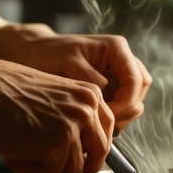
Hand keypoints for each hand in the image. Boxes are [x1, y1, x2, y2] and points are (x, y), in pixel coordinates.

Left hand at [0, 24, 151, 128]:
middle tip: (106, 123)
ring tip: (100, 124)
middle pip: (140, 89)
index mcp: (116, 48)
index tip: (110, 115)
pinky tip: (95, 122)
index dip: (127, 101)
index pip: (136, 79)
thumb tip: (108, 93)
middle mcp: (121, 60)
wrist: (33, 55)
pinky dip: (113, 115)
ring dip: (122, 114)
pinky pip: (120, 104)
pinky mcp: (108, 87)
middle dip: (127, 109)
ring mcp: (116, 74)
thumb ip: (90, 78)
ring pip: (133, 99)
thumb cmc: (48, 54)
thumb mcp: (68, 63)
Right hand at [0, 50, 115, 172]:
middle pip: (98, 156)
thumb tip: (85, 154)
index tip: (79, 157)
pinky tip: (20, 159)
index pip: (107, 133)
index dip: (91, 150)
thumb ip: (75, 118)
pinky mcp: (57, 147)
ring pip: (75, 170)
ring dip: (51, 170)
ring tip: (28, 157)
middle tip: (55, 166)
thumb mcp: (57, 96)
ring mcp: (74, 128)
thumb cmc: (11, 92)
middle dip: (77, 166)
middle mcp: (88, 109)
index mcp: (91, 94)